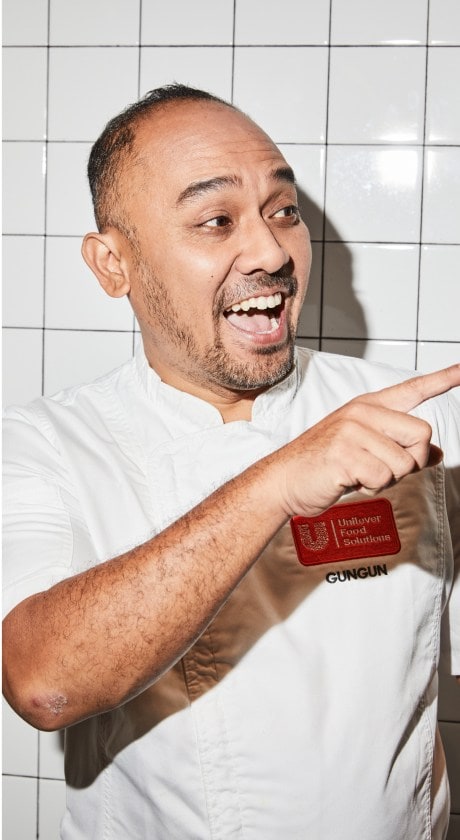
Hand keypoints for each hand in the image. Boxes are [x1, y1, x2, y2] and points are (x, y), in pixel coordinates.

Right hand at [275, 363, 459, 517]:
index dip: (443, 379)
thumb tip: (436, 452)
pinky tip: (349, 480)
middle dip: (409, 461)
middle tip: (380, 468)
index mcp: (368, 407)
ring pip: (404, 462)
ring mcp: (352, 431)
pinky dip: (371, 487)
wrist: (284, 480)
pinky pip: (384, 476)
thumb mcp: (366, 452)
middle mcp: (362, 413)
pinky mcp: (345, 453)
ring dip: (387, 479)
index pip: (413, 389)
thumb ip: (401, 449)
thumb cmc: (325, 465)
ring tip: (358, 474)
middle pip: (421, 433)